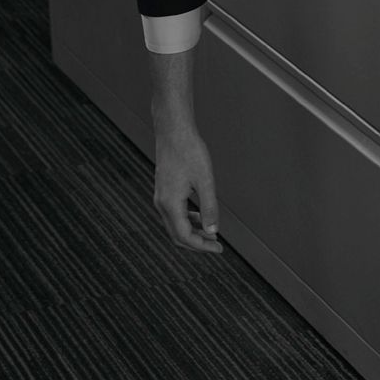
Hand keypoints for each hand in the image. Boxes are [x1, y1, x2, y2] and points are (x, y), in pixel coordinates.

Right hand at [152, 122, 223, 253]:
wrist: (174, 130)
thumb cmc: (189, 151)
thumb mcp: (205, 180)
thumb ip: (209, 207)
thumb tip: (213, 231)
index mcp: (170, 204)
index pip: (184, 236)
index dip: (202, 246)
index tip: (218, 249)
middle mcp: (161, 203)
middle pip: (177, 235)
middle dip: (197, 243)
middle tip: (216, 246)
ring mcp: (161, 197)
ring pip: (175, 225)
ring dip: (193, 232)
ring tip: (211, 234)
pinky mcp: (164, 190)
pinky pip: (174, 213)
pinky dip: (188, 220)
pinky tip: (201, 217)